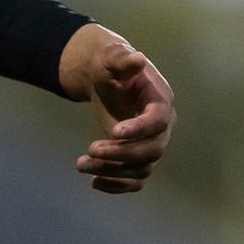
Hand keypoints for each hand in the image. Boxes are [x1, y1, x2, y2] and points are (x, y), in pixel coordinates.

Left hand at [59, 24, 174, 194]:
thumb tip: (137, 59)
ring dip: (113, 171)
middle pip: (153, 150)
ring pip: (142, 169)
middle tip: (91, 148)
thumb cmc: (109, 65)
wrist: (104, 78)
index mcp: (160, 100)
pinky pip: (135, 180)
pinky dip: (117, 185)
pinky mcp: (137, 157)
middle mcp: (162, 126)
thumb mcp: (111, 58)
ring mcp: (151, 143)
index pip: (159, 121)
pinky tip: (93, 181)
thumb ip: (122, 60)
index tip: (114, 131)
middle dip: (122, 153)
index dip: (140, 129)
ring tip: (81, 164)